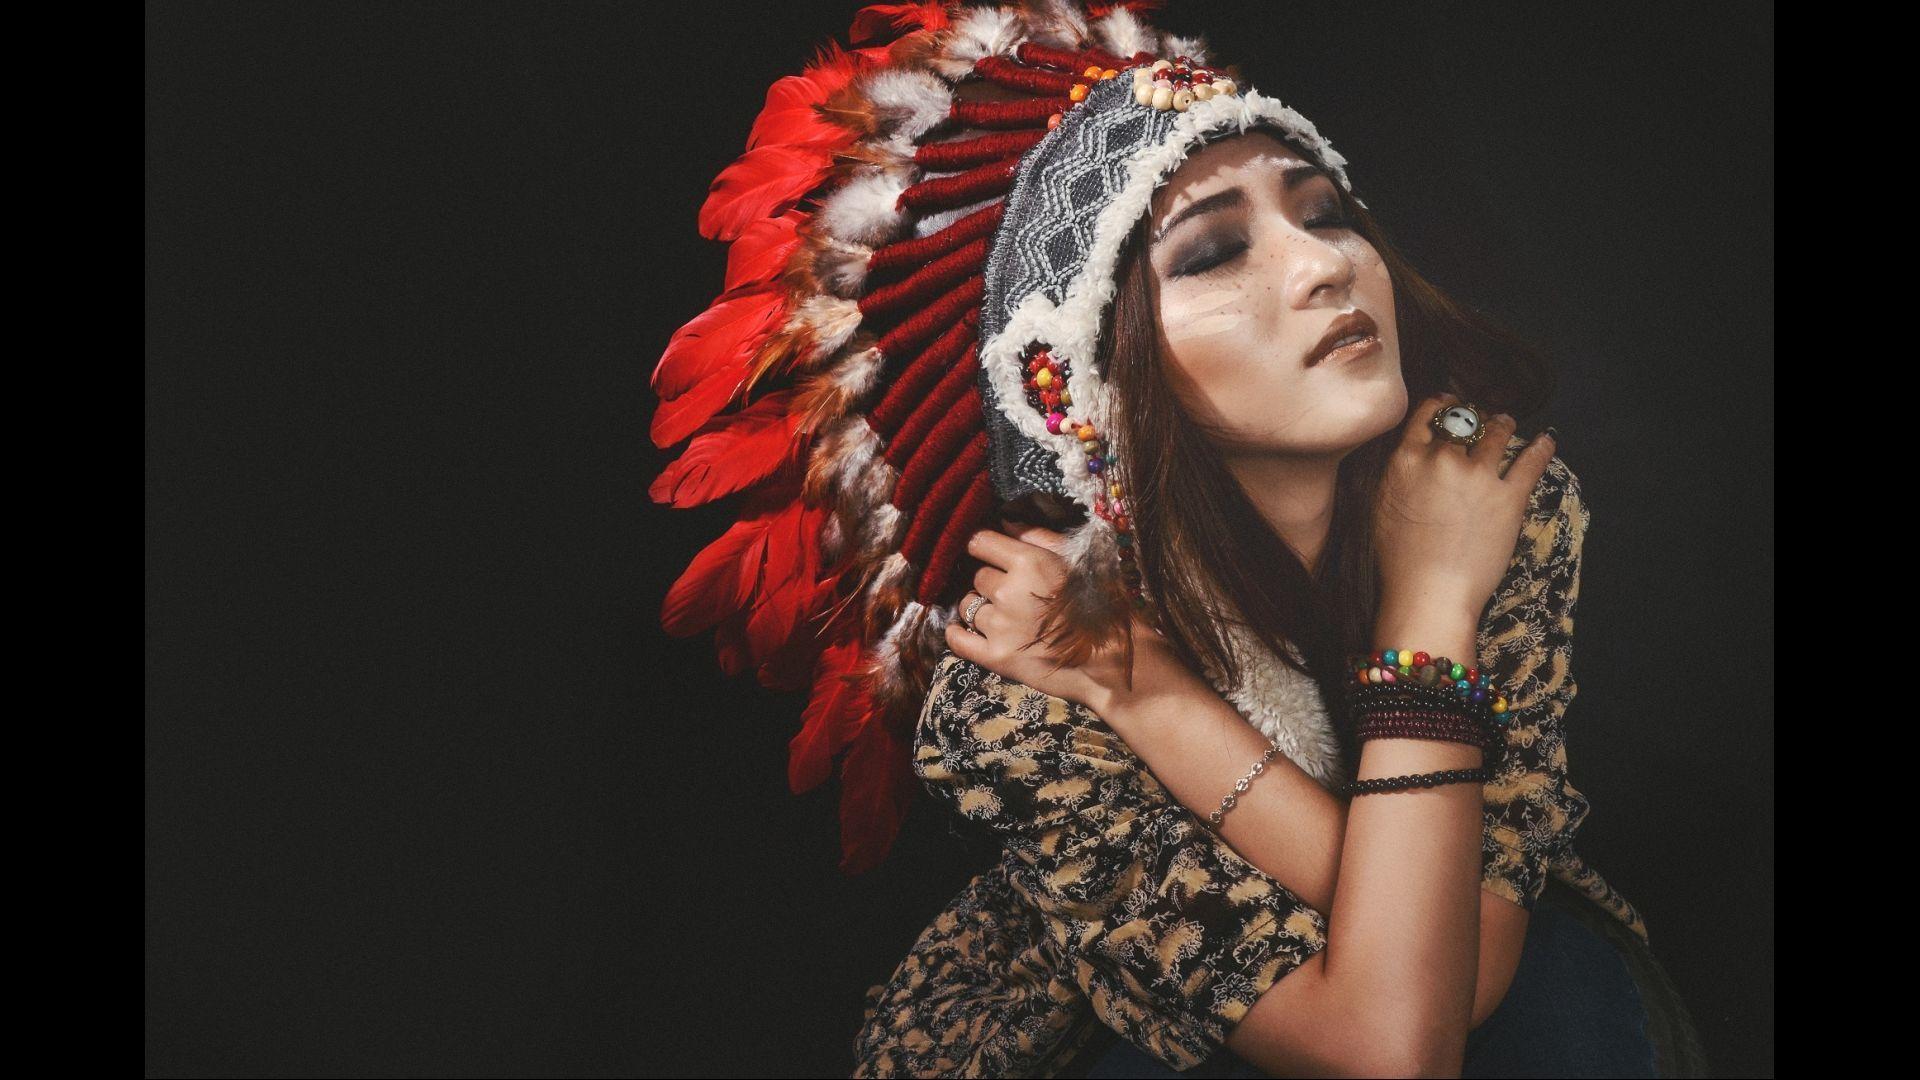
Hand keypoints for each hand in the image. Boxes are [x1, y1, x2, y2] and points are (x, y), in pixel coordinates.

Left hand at [944, 520, 1170, 712]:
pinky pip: (957, 639)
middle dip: (992, 581)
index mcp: (1029, 562)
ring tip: (1005, 616)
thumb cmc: (1105, 609)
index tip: (990, 553)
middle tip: (1015, 594)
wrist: (1115, 664)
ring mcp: (999, 626)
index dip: (984, 546)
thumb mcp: (1080, 563)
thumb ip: (1041, 538)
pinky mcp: (996, 657)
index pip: (980, 541)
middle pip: (978, 576)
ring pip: (968, 605)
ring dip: (981, 607)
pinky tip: (968, 630)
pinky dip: (959, 633)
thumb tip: (1008, 522)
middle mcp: (1007, 591)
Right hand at [1375, 393, 1557, 624]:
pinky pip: (1531, 461)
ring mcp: (1478, 476)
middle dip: (1473, 417)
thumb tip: (1411, 457)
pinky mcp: (1509, 498)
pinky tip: (1547, 440)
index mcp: (1406, 461)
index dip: (1442, 405)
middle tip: (1480, 419)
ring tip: (1506, 424)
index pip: (1427, 415)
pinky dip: (1542, 447)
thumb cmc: (1397, 561)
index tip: (1449, 404)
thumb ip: (1398, 473)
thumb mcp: (1380, 506)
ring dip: (1503, 424)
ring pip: (1496, 431)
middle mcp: (1443, 460)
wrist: (1428, 594)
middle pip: (1463, 421)